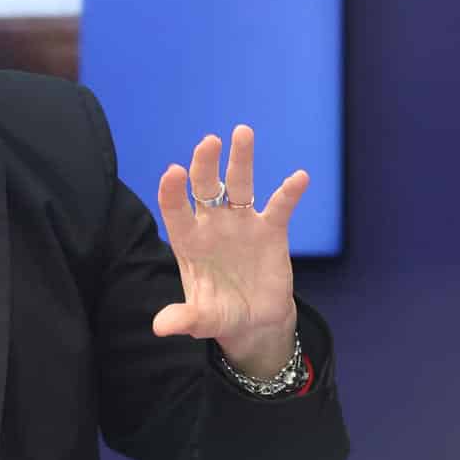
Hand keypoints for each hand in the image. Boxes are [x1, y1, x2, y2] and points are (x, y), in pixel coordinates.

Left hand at [152, 126, 307, 377]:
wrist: (253, 321)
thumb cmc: (219, 314)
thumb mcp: (202, 319)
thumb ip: (184, 318)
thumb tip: (160, 328)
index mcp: (188, 240)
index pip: (174, 208)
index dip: (172, 190)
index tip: (173, 171)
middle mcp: (211, 224)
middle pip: (205, 187)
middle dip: (205, 164)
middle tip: (208, 141)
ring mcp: (240, 223)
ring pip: (239, 185)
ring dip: (241, 159)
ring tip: (242, 131)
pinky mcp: (270, 231)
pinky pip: (279, 207)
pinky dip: (289, 192)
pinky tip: (299, 177)